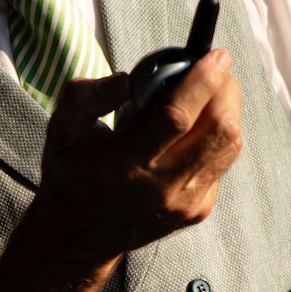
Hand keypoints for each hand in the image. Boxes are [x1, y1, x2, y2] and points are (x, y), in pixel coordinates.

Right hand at [22, 49, 244, 271]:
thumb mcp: (61, 130)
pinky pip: (221, 162)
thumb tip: (127, 79)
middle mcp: (161, 186)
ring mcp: (185, 201)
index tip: (216, 56)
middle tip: (215, 68)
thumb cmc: (71, 174)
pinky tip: (196, 127)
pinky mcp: (198, 209)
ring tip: (210, 92)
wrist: (79, 234)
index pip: (177, 117)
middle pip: (218, 129)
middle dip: (226, 89)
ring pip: (229, 145)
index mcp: (125, 163)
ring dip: (228, 110)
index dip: (203, 81)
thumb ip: (86, 96)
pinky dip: (217, 135)